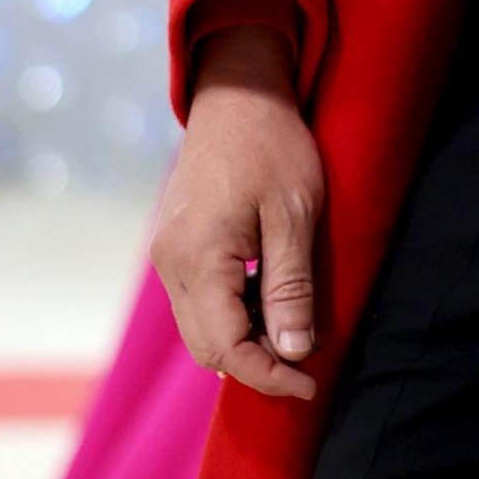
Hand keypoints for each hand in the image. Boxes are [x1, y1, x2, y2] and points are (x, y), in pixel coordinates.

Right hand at [151, 29, 323, 399]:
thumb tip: (293, 352)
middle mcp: (170, 264)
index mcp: (198, 259)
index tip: (310, 384)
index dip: (269, 375)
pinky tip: (270, 298)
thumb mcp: (294, 214)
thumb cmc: (272, 146)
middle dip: (256, 363)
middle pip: (207, 347)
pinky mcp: (176, 247)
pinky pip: (198, 302)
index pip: (226, 347)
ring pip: (200, 328)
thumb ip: (291, 287)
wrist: (238, 94)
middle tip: (306, 360)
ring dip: (245, 339)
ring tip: (294, 325)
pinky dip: (233, 314)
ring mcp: (167, 256)